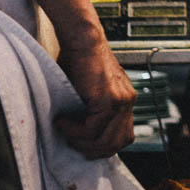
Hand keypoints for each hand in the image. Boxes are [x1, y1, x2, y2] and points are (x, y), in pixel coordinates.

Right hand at [52, 39, 137, 159]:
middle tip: (71, 140)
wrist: (81, 39)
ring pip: (104, 141)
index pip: (124, 137)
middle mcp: (128, 101)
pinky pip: (91, 130)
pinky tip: (62, 120)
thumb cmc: (79, 62)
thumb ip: (95, 110)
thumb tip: (85, 138)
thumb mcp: (92, 90)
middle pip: (116, 144)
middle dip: (91, 149)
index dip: (103, 146)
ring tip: (65, 129)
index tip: (83, 142)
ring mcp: (120, 101)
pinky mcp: (107, 99)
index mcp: (126, 100)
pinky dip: (73, 130)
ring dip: (80, 141)